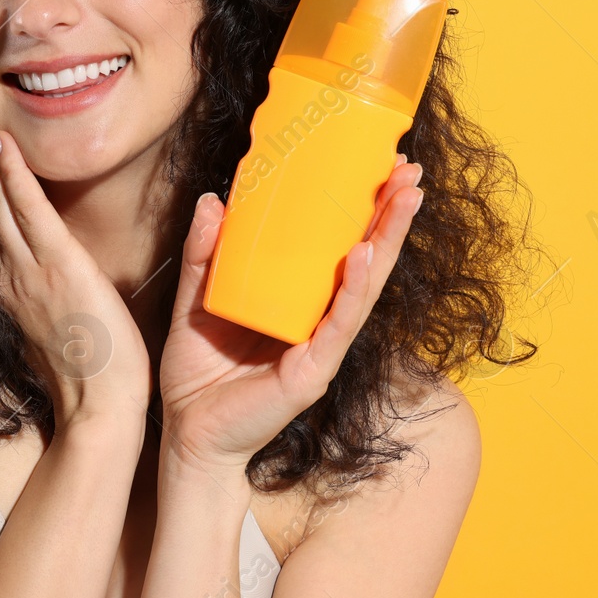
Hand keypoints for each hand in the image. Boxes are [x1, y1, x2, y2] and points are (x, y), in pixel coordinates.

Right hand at [0, 100, 151, 428]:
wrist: (97, 407)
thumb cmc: (86, 376)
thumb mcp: (55, 330)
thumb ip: (45, 299)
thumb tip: (50, 283)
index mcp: (9, 289)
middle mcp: (9, 275)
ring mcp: (28, 269)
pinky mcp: (56, 264)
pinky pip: (26, 208)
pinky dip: (11, 173)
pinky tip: (0, 144)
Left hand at [155, 154, 426, 473]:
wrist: (186, 434)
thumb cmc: (197, 373)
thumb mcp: (194, 301)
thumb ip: (203, 255)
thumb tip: (213, 201)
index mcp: (295, 303)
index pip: (335, 249)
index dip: (358, 210)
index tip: (378, 164)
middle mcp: (317, 321)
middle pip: (364, 261)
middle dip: (389, 214)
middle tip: (411, 170)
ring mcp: (320, 346)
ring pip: (364, 287)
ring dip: (387, 240)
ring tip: (406, 198)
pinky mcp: (312, 371)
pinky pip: (337, 325)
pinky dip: (354, 290)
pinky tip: (367, 256)